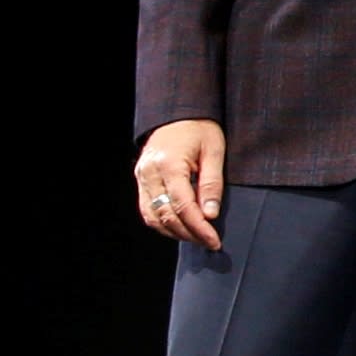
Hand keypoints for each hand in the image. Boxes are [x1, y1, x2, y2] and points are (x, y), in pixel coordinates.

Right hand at [136, 119, 227, 251]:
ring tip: (197, 238)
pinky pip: (147, 209)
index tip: (214, 241)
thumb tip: (210, 215)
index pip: (183, 206)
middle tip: (209, 243)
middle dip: (188, 233)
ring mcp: (142, 177)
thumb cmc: (200, 129)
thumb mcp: (214, 151)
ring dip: (174, 232)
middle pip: (166, 215)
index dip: (199, 228)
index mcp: (169, 164)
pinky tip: (180, 228)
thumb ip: (212, 184)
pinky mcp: (141, 180)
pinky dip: (162, 223)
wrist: (177, 113)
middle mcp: (150, 173)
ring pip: (152, 216)